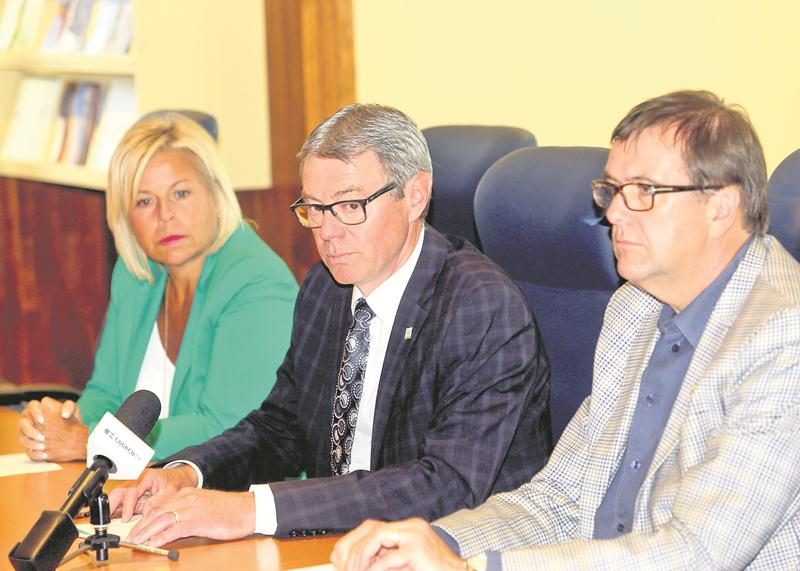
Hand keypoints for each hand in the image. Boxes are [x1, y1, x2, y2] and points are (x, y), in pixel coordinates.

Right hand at [18, 398, 87, 460]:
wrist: (73, 435)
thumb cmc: (71, 419)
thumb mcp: (74, 410)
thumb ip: (70, 407)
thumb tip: (64, 414)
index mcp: (39, 408)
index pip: (32, 405)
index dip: (35, 412)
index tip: (42, 420)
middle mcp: (30, 419)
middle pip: (23, 422)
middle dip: (30, 430)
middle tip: (42, 436)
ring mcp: (27, 433)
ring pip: (22, 437)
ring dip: (31, 443)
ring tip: (43, 446)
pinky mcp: (30, 445)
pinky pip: (27, 450)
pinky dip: (35, 453)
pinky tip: (44, 455)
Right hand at [109, 465, 198, 522]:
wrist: (178, 478)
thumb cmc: (174, 481)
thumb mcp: (171, 490)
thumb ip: (159, 500)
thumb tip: (147, 512)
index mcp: (146, 477)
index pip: (132, 490)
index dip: (127, 505)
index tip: (126, 517)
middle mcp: (136, 481)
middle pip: (119, 491)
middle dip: (111, 505)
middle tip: (106, 520)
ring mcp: (132, 489)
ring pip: (117, 497)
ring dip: (111, 509)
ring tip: (107, 523)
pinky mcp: (132, 497)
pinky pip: (121, 504)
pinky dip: (116, 512)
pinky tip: (112, 522)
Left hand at [126, 488, 255, 547]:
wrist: (249, 509)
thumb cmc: (230, 511)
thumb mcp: (205, 506)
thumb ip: (189, 511)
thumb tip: (173, 524)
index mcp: (188, 494)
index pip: (160, 505)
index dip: (144, 518)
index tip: (136, 528)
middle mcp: (187, 499)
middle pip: (157, 511)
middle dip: (141, 526)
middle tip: (131, 538)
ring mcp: (193, 509)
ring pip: (162, 519)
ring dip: (146, 533)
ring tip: (137, 543)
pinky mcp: (199, 520)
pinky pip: (175, 529)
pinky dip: (161, 538)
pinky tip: (154, 545)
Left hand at [331, 518, 464, 570]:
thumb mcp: (405, 564)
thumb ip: (385, 560)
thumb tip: (355, 564)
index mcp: (408, 528)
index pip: (372, 526)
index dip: (353, 542)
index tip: (341, 561)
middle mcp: (412, 526)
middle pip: (371, 528)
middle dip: (353, 549)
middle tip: (345, 568)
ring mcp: (416, 535)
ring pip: (377, 536)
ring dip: (361, 557)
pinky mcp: (419, 550)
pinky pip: (389, 559)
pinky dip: (374, 569)